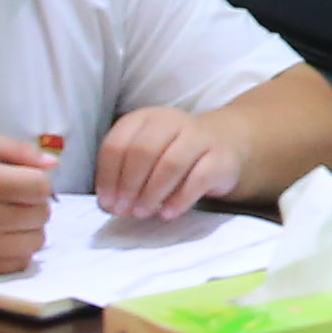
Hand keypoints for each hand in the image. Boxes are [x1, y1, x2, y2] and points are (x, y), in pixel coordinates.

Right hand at [0, 137, 57, 274]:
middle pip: (41, 215)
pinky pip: (18, 263)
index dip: (35, 179)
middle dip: (33, 202)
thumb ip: (14, 151)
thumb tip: (52, 165)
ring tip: (4, 215)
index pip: (40, 187)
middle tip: (10, 195)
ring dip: (28, 227)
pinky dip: (15, 248)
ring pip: (36, 242)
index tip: (19, 177)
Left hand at [89, 105, 236, 218]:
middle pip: (143, 151)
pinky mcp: (221, 157)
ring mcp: (199, 137)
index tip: (107, 202)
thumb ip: (124, 176)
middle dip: (129, 185)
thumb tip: (110, 205)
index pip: (117, 144)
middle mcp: (172, 121)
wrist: (224, 144)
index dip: (107, 176)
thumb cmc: (173, 153)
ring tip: (143, 213)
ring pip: (171, 163)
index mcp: (145, 119)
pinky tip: (167, 213)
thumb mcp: (145, 156)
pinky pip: (198, 179)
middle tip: (125, 210)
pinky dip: (179, 200)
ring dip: (151, 193)